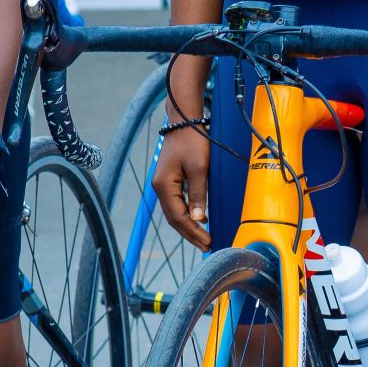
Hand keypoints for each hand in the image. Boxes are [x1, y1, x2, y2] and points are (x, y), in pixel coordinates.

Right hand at [154, 118, 214, 247]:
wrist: (184, 121)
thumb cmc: (192, 141)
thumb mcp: (199, 168)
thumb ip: (199, 194)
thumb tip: (198, 219)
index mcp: (164, 186)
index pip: (178, 217)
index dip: (193, 232)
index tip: (207, 242)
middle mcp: (160, 187)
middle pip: (174, 218)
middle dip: (190, 233)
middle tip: (207, 246)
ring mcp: (163, 184)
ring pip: (174, 211)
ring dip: (188, 225)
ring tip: (203, 238)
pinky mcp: (170, 179)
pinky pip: (177, 202)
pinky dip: (187, 213)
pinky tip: (199, 219)